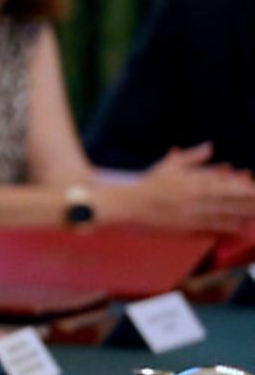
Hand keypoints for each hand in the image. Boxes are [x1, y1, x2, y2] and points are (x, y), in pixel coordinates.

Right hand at [116, 145, 254, 232]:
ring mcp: (192, 214)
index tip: (253, 183)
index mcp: (193, 181)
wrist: (130, 204)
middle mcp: (196, 198)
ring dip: (243, 214)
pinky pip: (210, 228)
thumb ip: (192, 157)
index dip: (243, 186)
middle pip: (229, 200)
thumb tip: (210, 147)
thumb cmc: (149, 183)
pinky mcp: (186, 228)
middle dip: (249, 201)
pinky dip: (225, 227)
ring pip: (224, 214)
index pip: (225, 183)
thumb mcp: (170, 165)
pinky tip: (237, 226)